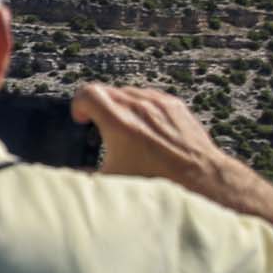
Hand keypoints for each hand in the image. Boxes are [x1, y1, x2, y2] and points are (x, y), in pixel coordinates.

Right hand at [71, 83, 232, 191]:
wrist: (201, 178)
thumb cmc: (158, 182)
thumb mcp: (113, 181)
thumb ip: (85, 175)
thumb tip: (71, 174)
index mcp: (119, 123)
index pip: (88, 93)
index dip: (79, 105)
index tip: (82, 119)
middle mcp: (138, 107)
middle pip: (106, 91)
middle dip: (98, 107)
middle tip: (99, 126)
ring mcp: (158, 103)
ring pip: (128, 92)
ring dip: (119, 105)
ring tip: (123, 127)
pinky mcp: (174, 105)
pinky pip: (149, 96)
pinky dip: (141, 106)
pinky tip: (145, 126)